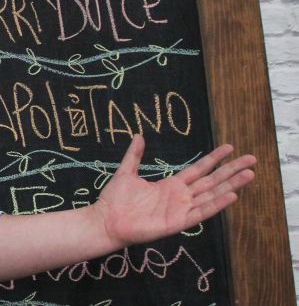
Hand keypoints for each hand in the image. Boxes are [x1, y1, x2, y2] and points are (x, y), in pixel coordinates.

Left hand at [94, 135, 255, 246]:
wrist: (106, 220)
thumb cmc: (116, 200)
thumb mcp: (127, 172)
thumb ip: (135, 155)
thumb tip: (139, 135)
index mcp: (171, 186)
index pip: (199, 170)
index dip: (214, 159)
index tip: (229, 147)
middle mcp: (181, 197)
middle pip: (212, 181)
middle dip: (231, 170)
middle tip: (251, 159)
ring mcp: (181, 210)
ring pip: (212, 195)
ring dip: (231, 185)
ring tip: (249, 175)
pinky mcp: (178, 222)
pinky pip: (201, 212)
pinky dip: (217, 204)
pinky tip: (232, 195)